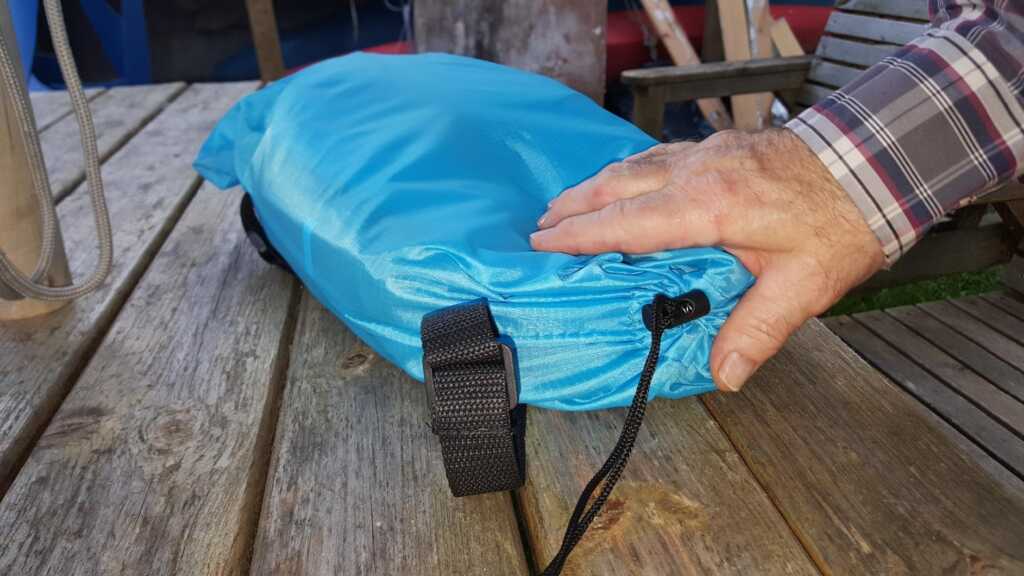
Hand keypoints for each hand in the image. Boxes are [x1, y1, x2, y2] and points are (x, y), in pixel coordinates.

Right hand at [531, 129, 884, 391]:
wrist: (875, 160)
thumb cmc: (841, 222)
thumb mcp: (804, 286)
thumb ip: (757, 330)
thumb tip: (725, 376)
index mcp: (709, 205)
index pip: (627, 221)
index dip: (581, 234)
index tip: (543, 244)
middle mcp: (698, 171)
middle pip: (618, 185)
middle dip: (574, 205)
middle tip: (540, 226)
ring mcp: (707, 152)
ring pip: (633, 165)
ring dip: (596, 186)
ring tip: (567, 204)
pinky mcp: (720, 146)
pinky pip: (657, 155)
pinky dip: (627, 171)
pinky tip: (623, 181)